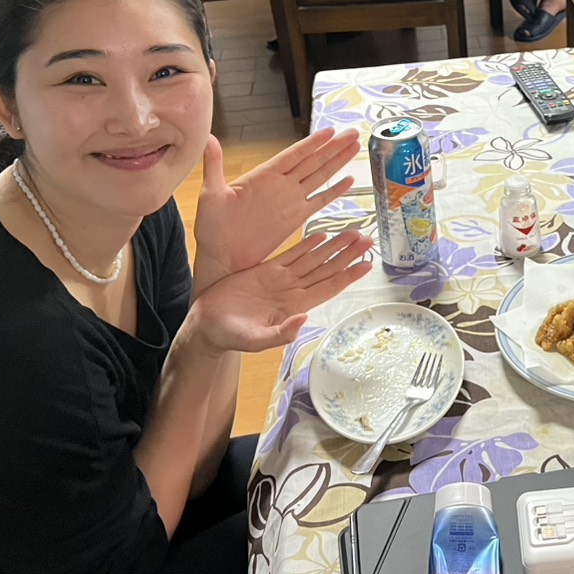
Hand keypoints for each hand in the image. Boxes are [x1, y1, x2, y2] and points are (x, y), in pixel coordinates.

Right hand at [186, 230, 371, 354]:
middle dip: (348, 255)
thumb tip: (303, 320)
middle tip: (367, 240)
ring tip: (352, 233)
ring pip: (313, 259)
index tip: (366, 264)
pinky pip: (291, 254)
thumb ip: (279, 334)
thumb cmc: (228, 336)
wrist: (206, 324)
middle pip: (327, 269)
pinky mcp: (265, 270)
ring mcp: (280, 279)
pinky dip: (307, 244)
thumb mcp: (254, 340)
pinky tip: (321, 235)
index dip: (348, 276)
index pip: (328, 288)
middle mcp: (292, 291)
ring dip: (334, 246)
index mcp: (293, 307)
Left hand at [193, 130, 360, 294]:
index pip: (294, 154)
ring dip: (337, 163)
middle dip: (333, 147)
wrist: (222, 257)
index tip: (330, 130)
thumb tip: (208, 138)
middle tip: (353, 133)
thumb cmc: (212, 227)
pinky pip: (320, 201)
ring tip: (355, 148)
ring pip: (320, 177)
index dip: (313, 143)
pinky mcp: (296, 218)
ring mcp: (290, 201)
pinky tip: (348, 181)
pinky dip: (335, 192)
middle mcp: (281, 185)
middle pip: (313, 161)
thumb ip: (214, 165)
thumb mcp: (211, 193)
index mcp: (264, 176)